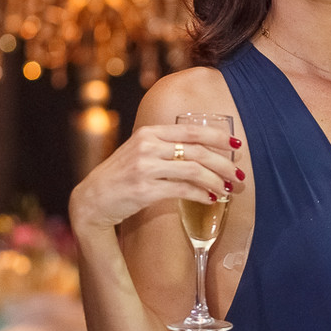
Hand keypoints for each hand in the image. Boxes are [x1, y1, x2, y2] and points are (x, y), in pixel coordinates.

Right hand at [69, 123, 241, 231]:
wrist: (92, 200)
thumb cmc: (121, 176)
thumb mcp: (140, 151)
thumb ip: (165, 146)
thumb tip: (204, 150)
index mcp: (149, 132)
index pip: (191, 130)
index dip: (218, 137)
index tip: (237, 145)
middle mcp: (147, 146)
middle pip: (197, 151)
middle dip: (223, 163)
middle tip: (239, 174)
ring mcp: (145, 167)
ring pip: (193, 170)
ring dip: (216, 181)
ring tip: (228, 189)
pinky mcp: (144, 189)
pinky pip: (182, 190)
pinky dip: (202, 194)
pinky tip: (212, 199)